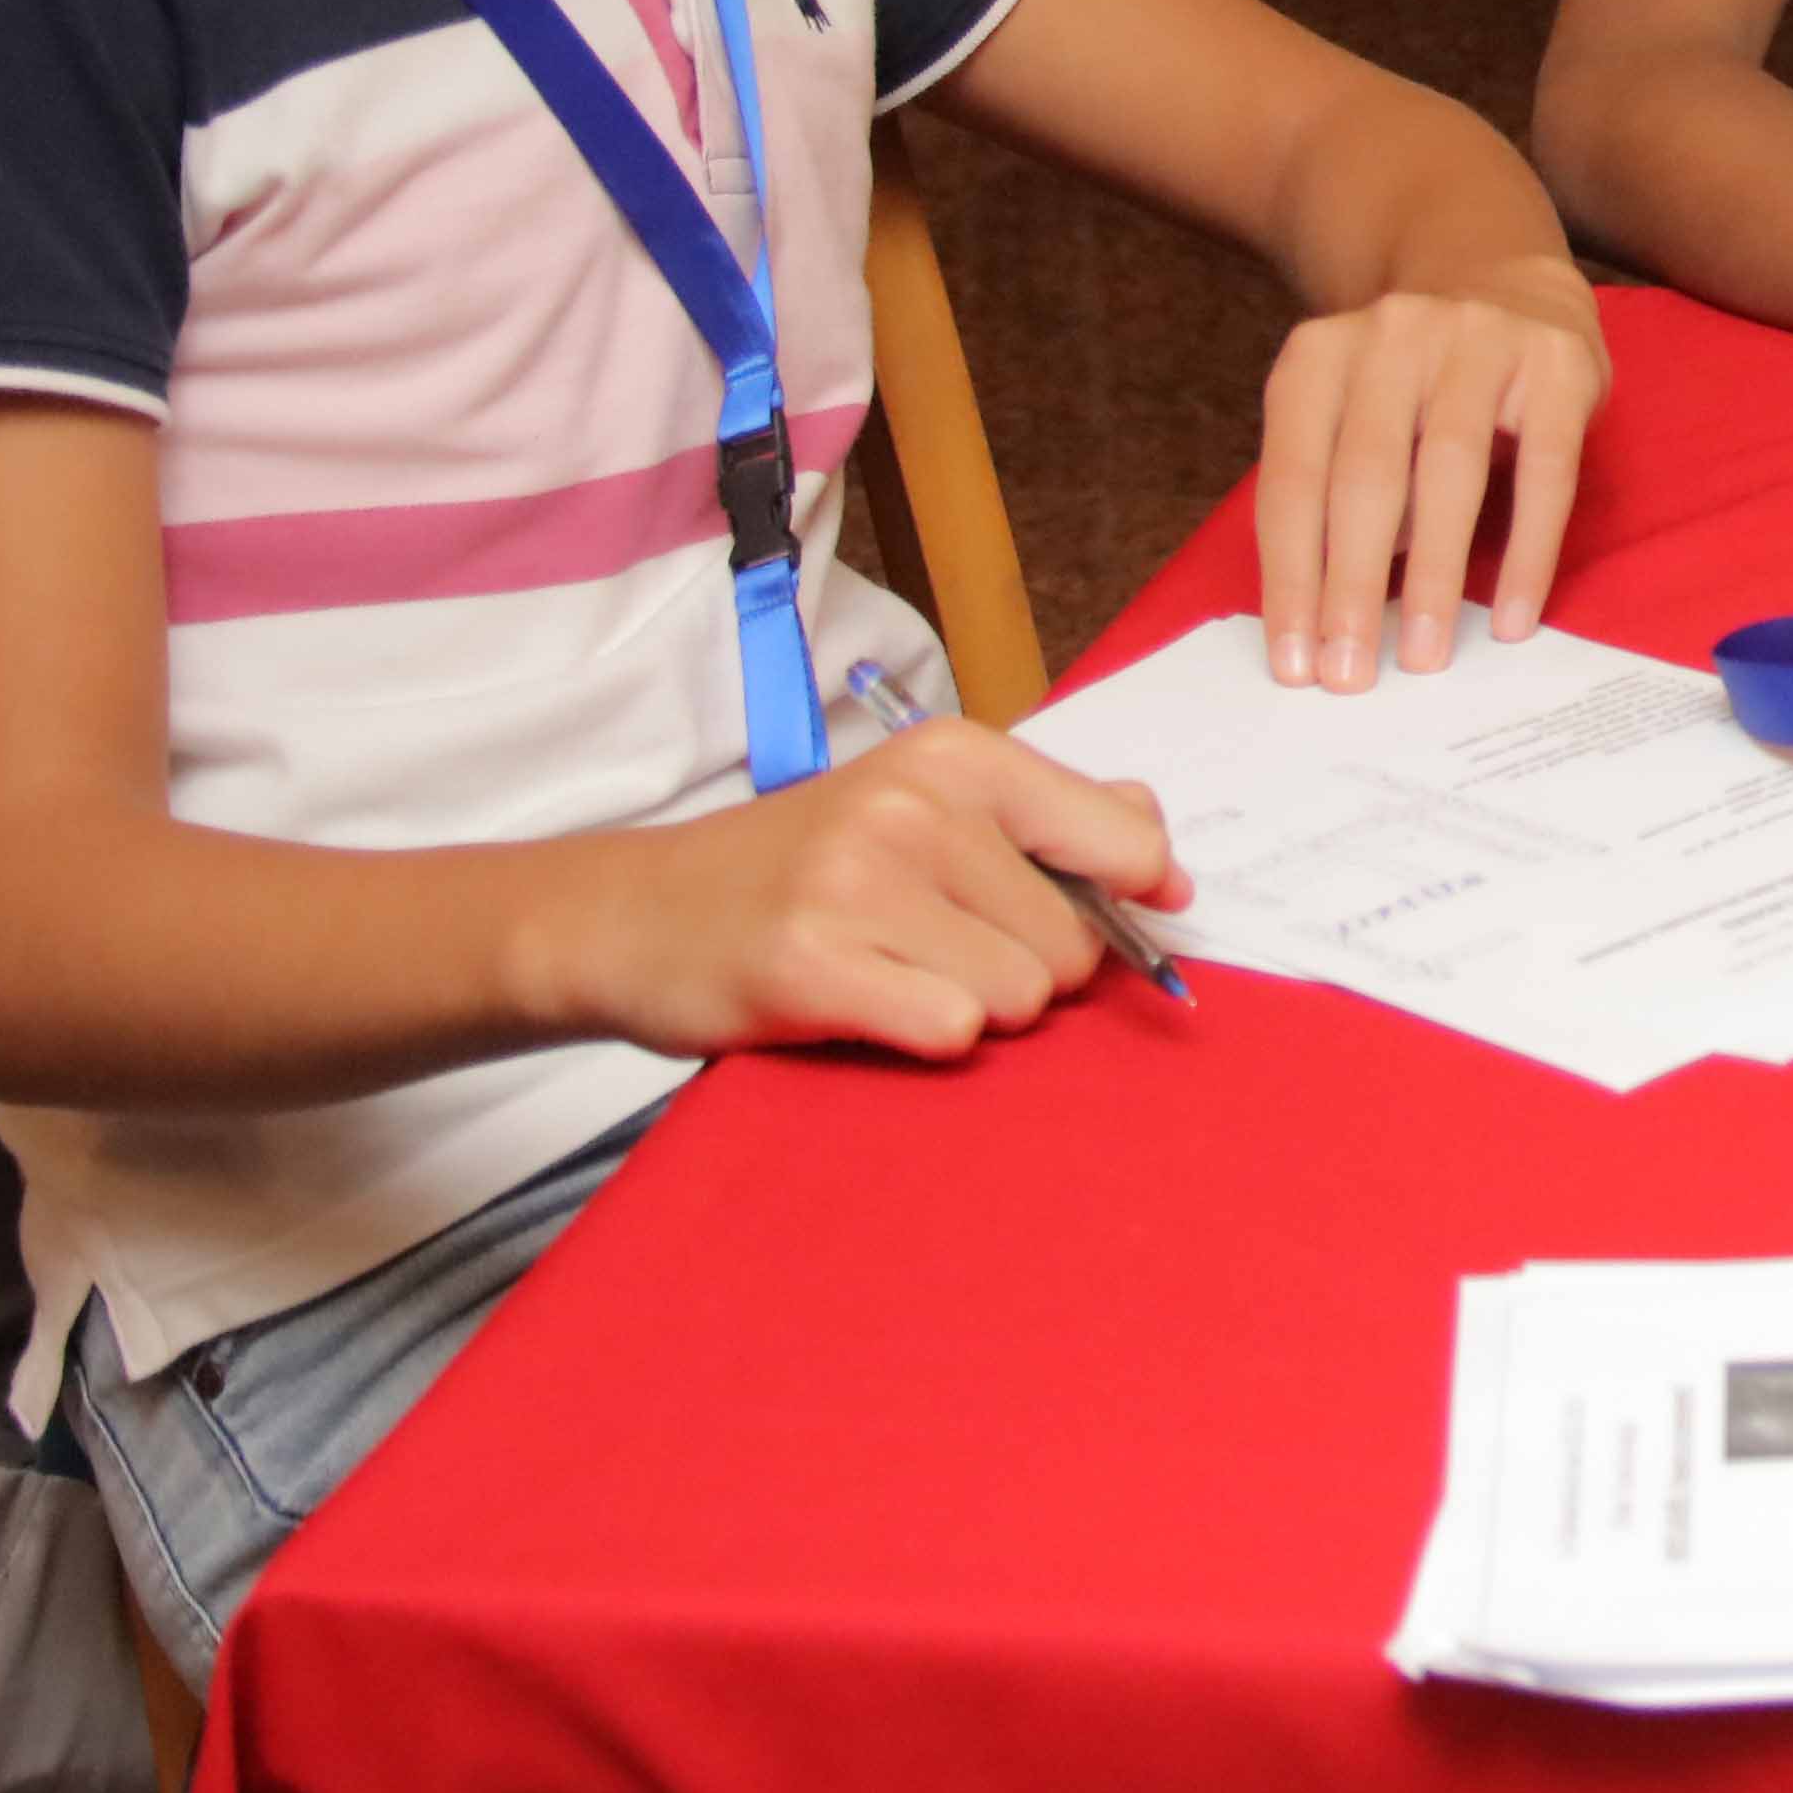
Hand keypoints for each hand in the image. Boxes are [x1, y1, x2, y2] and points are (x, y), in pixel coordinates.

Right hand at [560, 724, 1183, 1064]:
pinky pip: (951, 1034)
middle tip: (937, 949)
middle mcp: (913, 806)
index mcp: (956, 755)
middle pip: (1073, 943)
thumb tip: (1159, 845)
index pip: (1126, 839)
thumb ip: (1050, 814)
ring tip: (894, 972)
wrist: (633, 913)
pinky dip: (920, 1037)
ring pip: (1020, 997)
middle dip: (1029, 969)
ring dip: (972, 1008)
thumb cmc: (801, 866)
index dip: (1131, 899)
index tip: (1105, 918)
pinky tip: (865, 1005)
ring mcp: (858, 883)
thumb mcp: (922, 803)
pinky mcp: (811, 966)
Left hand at [1256, 254, 1606, 682]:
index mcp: (1319, 356)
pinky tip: (1514, 616)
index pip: (1293, 479)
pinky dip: (1528, 551)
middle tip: (1350, 675)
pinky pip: (1546, 472)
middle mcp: (1392, 335)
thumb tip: (1337, 616)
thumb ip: (1336, 495)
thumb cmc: (1413, 387)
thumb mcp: (1352, 417)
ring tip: (1426, 656)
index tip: (1294, 662)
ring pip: (1449, 471)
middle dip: (1352, 586)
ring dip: (1436, 576)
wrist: (1505, 281)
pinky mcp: (1556, 364)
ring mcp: (1478, 341)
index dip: (1290, 575)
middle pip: (1364, 476)